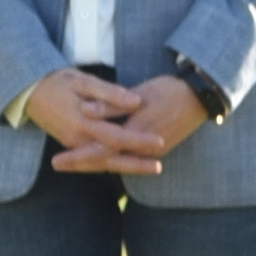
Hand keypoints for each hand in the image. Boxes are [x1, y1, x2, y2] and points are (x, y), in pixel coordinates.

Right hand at [23, 67, 166, 175]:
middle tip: (160, 167)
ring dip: (127, 167)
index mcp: (82, 122)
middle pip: (111, 158)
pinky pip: (94, 160)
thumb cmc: (57, 81)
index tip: (160, 141)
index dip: (138, 140)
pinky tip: (127, 164)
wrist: (28, 91)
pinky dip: (112, 164)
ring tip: (150, 169)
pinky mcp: (70, 145)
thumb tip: (136, 102)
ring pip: (103, 163)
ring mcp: (72, 145)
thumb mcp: (83, 80)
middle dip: (136, 164)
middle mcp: (76, 139)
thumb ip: (110, 93)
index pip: (116, 136)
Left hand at [54, 74, 209, 174]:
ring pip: (116, 161)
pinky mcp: (157, 149)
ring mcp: (151, 152)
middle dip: (80, 164)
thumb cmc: (168, 91)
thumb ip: (110, 105)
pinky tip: (99, 156)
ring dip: (94, 163)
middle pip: (105, 162)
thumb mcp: (138, 94)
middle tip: (57, 164)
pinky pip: (128, 158)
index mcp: (134, 133)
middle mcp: (142, 149)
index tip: (56, 160)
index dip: (76, 157)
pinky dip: (111, 158)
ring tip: (72, 161)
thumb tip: (84, 110)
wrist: (200, 99)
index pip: (98, 151)